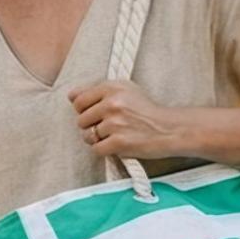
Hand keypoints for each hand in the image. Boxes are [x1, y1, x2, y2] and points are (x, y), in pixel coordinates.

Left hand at [68, 79, 190, 164]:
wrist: (169, 129)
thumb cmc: (146, 111)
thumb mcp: (126, 91)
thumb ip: (98, 91)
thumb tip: (70, 96)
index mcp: (112, 87)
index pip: (78, 100)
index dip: (84, 110)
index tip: (97, 114)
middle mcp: (112, 103)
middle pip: (81, 120)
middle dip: (91, 126)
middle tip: (109, 127)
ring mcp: (115, 123)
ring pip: (87, 136)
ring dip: (97, 139)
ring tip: (114, 136)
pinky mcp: (118, 142)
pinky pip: (96, 149)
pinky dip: (104, 150)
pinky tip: (117, 145)